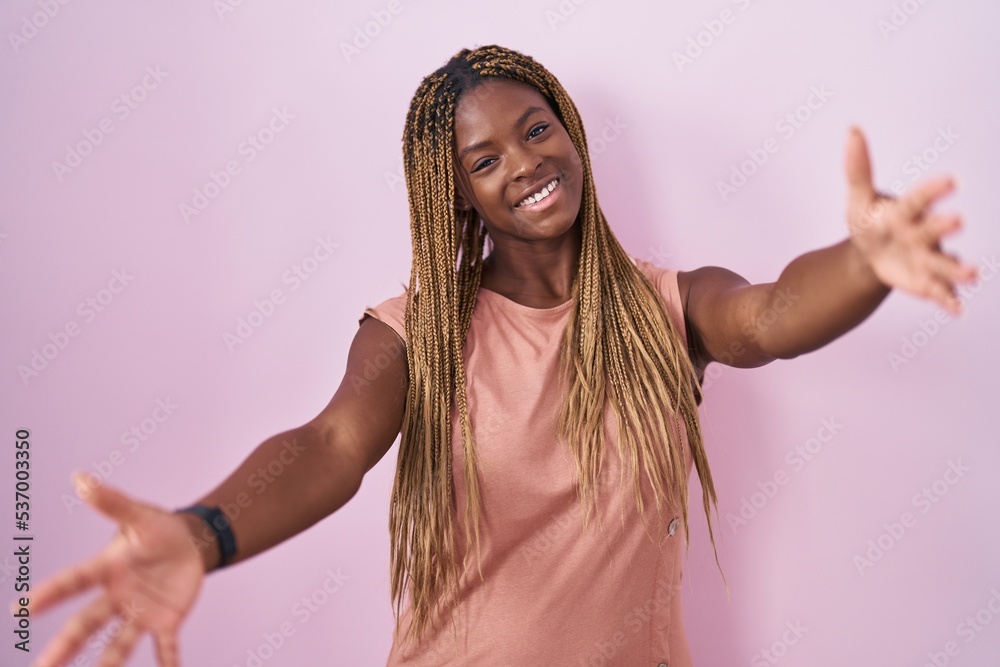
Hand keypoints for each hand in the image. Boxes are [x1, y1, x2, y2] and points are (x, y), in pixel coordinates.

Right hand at [13, 473, 206, 665]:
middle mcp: (117, 597)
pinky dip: (167, 663)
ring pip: (119, 643)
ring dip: (108, 664)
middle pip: (86, 623)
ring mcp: (140, 612)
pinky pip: (165, 647)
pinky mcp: (166, 621)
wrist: (191, 544)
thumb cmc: (158, 529)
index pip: (74, 581)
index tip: (23, 609)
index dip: (50, 594)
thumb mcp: (139, 515)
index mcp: (107, 569)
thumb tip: (80, 478)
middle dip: (64, 647)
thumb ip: (112, 502)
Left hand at [844, 126, 977, 313]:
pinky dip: (949, 300)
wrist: (871, 254)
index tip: (951, 180)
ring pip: (945, 263)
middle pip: (935, 229)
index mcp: (909, 211)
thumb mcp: (859, 198)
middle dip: (945, 226)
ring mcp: (928, 258)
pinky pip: (940, 292)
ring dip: (958, 269)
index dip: (934, 189)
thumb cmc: (870, 221)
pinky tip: (957, 309)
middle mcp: (925, 233)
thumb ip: (858, 167)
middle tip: (957, 221)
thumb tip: (852, 130)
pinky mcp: (927, 281)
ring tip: (971, 274)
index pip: (921, 198)